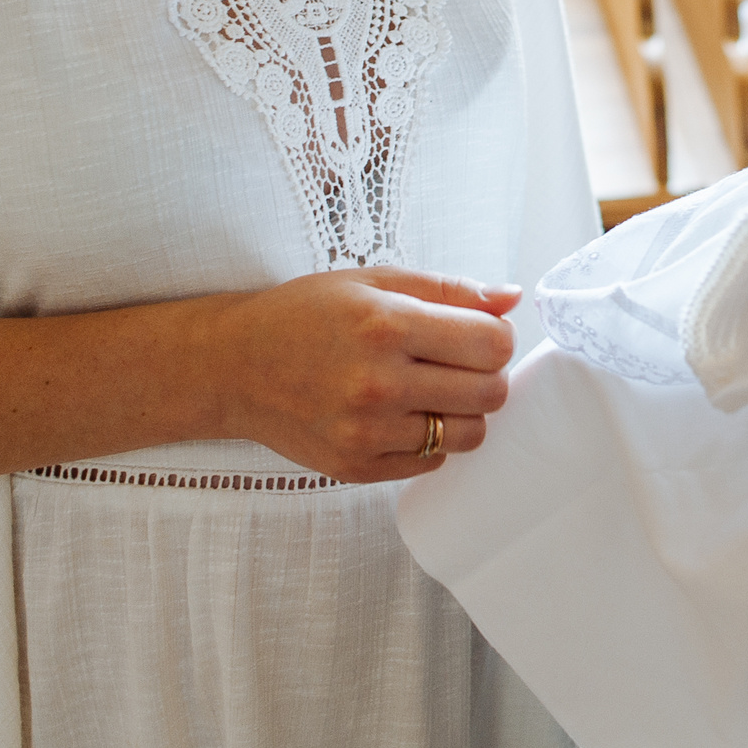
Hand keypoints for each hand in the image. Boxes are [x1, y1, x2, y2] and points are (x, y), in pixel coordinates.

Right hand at [205, 267, 521, 482]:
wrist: (234, 366)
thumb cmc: (306, 314)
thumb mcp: (374, 280)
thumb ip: (449, 289)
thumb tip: (513, 298)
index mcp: (386, 325)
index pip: (492, 344)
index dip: (496, 337)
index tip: (476, 333)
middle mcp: (378, 383)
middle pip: (490, 393)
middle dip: (486, 374)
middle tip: (456, 361)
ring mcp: (367, 433)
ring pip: (470, 434)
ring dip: (464, 411)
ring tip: (432, 389)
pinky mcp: (357, 467)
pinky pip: (433, 460)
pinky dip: (430, 438)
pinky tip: (402, 413)